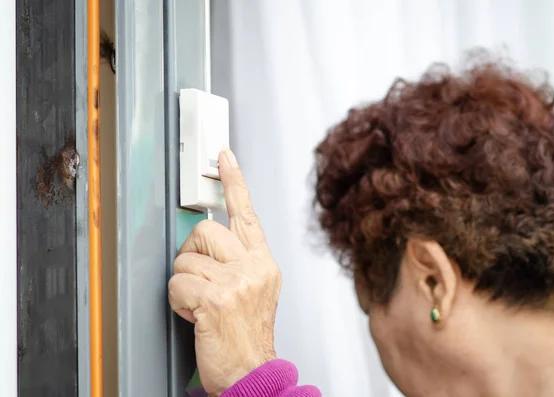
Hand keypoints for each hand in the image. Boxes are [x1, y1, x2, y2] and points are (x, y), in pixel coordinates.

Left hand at [168, 149, 281, 395]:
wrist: (254, 374)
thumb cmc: (248, 335)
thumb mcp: (254, 291)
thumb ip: (238, 261)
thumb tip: (207, 242)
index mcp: (263, 263)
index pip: (247, 215)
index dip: (234, 182)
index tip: (224, 156)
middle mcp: (254, 268)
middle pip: (205, 231)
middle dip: (192, 255)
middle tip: (201, 280)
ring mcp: (236, 282)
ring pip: (185, 260)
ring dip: (184, 284)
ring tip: (201, 304)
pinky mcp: (216, 299)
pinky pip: (177, 284)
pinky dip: (177, 301)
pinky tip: (195, 315)